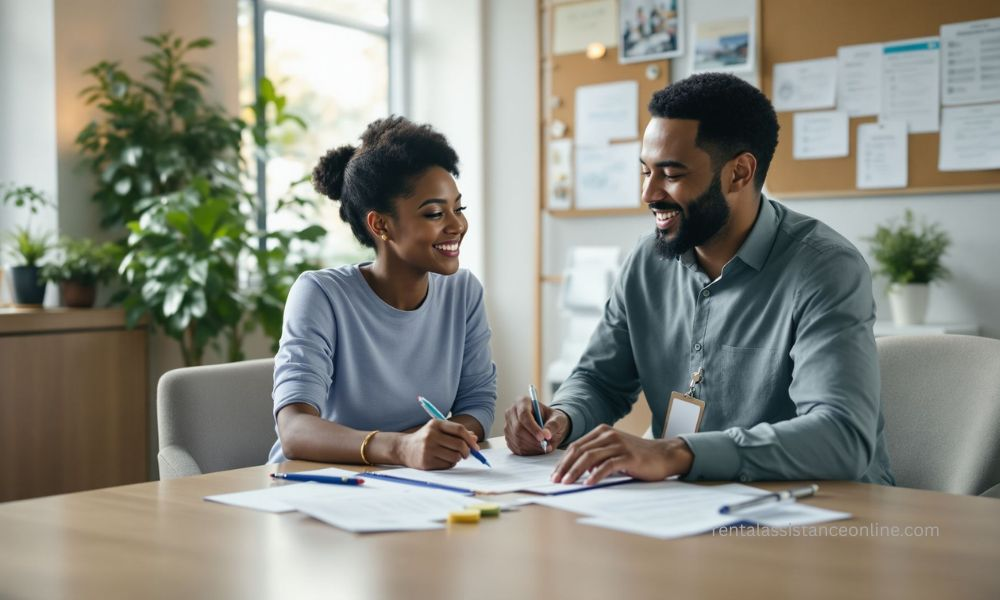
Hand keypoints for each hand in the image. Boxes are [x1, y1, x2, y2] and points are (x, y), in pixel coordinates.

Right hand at [395, 419, 480, 469]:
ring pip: (455, 456)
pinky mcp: (426, 461)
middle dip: (466, 451)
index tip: (475, 447)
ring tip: (451, 456)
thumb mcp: (438, 430)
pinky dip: (450, 464)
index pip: (459, 430)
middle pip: (459, 444)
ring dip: (457, 458)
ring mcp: (428, 449)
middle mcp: (431, 435)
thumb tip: (474, 438)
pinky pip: (447, 465)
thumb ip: (456, 433)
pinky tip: (443, 460)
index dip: (470, 439)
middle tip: (466, 454)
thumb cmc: (426, 438)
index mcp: (435, 424)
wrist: (404, 448)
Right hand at [504, 396, 569, 454]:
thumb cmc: (552, 418)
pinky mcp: (508, 437)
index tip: (543, 437)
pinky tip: (537, 449)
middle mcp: (511, 412)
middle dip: (532, 440)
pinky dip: (527, 451)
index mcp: (522, 402)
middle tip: (546, 446)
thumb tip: (547, 434)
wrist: (547, 424)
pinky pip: (515, 447)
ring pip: (516, 439)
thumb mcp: (558, 418)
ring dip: (531, 447)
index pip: (523, 415)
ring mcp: (508, 425)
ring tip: (545, 448)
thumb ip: (553, 425)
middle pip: (518, 428)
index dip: (533, 428)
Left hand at [551, 425, 693, 484]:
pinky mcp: (628, 456)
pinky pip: (607, 465)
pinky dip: (596, 475)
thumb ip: (597, 456)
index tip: (555, 475)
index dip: (563, 461)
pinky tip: (588, 483)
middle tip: (556, 480)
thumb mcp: (613, 451)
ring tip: (567, 483)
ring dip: (576, 471)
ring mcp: (618, 444)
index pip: (576, 446)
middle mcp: (608, 434)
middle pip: (580, 451)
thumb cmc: (637, 456)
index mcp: (602, 431)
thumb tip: (575, 469)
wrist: (664, 455)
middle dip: (565, 467)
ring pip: (590, 457)